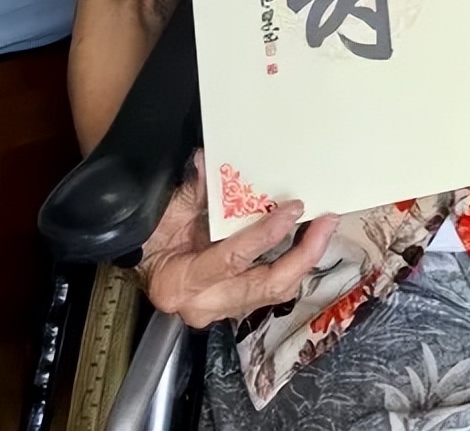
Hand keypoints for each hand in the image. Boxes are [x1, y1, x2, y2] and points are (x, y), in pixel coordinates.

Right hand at [137, 151, 338, 327]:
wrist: (143, 261)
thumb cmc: (153, 233)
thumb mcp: (170, 209)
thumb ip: (193, 189)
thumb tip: (207, 160)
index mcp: (180, 281)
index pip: (231, 259)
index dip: (264, 235)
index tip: (293, 208)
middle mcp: (204, 304)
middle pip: (265, 287)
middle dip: (302, 255)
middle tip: (326, 221)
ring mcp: (223, 310)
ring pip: (274, 292)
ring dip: (304, 260)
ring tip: (325, 227)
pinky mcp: (237, 306)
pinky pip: (271, 289)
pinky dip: (293, 265)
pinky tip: (309, 239)